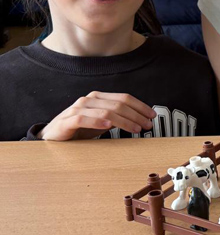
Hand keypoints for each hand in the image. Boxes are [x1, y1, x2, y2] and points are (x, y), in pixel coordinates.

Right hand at [39, 92, 155, 140]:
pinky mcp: (66, 121)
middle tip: (147, 125)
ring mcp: (76, 110)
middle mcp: (88, 100)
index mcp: (98, 98)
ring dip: (124, 120)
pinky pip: (83, 119)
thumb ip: (117, 118)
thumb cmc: (79, 129)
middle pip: (118, 105)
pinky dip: (97, 122)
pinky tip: (108, 127)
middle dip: (136, 115)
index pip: (124, 98)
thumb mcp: (102, 122)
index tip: (152, 116)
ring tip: (135, 129)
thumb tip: (138, 119)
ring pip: (105, 112)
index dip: (140, 106)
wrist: (53, 136)